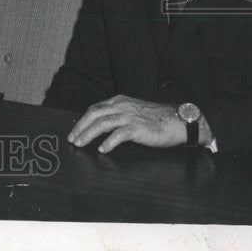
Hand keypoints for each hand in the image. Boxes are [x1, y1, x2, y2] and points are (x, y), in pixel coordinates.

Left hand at [67, 95, 184, 152]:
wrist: (179, 121)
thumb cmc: (158, 119)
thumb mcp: (134, 111)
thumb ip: (119, 115)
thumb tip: (102, 127)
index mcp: (120, 101)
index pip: (95, 108)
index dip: (82, 120)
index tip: (74, 131)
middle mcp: (122, 106)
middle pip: (94, 114)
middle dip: (80, 127)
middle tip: (72, 139)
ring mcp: (129, 116)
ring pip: (102, 124)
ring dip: (88, 134)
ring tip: (80, 144)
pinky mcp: (137, 128)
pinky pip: (118, 135)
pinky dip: (107, 142)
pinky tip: (102, 149)